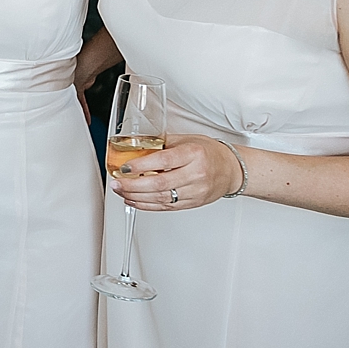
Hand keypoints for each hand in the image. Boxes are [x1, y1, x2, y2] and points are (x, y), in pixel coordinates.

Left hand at [110, 134, 241, 210]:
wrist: (232, 170)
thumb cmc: (209, 152)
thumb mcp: (187, 140)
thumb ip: (162, 144)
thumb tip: (135, 145)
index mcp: (194, 154)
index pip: (164, 161)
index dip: (141, 165)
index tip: (124, 167)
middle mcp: (196, 174)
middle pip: (160, 183)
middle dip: (133, 185)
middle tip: (116, 182)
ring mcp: (196, 191)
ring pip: (162, 198)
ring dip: (136, 196)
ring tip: (121, 191)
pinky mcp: (194, 203)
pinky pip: (167, 207)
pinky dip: (147, 205)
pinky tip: (134, 200)